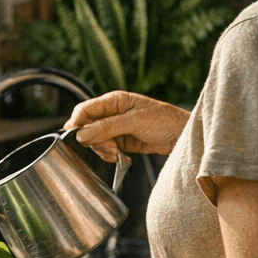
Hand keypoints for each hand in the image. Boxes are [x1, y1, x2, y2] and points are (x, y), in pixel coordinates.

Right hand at [64, 90, 187, 162]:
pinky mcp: (121, 141)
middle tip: (109, 147)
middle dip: (94, 140)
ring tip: (118, 153)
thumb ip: (107, 127)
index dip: (76, 122)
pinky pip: (106, 149)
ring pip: (95, 141)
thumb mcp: (135, 121)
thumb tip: (82, 134)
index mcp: (114, 100)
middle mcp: (112, 113)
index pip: (85, 109)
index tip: (74, 137)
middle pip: (87, 127)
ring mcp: (116, 128)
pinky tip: (122, 156)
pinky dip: (110, 155)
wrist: (183, 136)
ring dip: (103, 150)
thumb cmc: (164, 120)